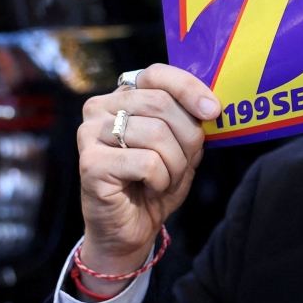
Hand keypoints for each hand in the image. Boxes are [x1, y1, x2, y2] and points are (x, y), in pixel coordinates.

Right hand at [75, 64, 219, 297]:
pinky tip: (149, 187)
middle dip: (187, 138)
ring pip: (157, 134)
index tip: (213, 111)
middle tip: (184, 163)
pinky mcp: (90, 163)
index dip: (189, 88)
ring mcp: (89, 134)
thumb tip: (210, 105)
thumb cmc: (156, 183)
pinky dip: (161, 180)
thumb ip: (190, 119)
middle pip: (162, 104)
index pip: (157, 74)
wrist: (131, 228)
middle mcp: (100, 108)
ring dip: (175, 164)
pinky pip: (147, 162)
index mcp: (123, 96)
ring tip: (164, 178)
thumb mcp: (181, 145)